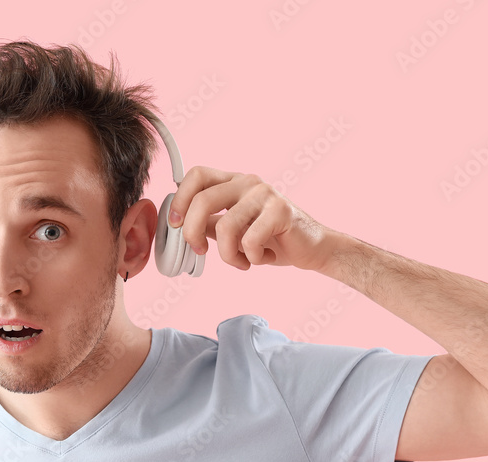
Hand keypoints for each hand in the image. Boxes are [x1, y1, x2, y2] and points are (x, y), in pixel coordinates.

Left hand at [167, 166, 335, 272]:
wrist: (312, 248)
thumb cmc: (271, 240)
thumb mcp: (232, 232)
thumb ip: (208, 224)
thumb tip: (179, 227)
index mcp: (233, 182)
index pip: (196, 175)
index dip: (179, 199)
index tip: (175, 224)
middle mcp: (247, 181)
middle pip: (203, 200)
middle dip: (193, 232)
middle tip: (200, 251)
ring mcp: (264, 193)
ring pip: (225, 227)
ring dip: (228, 255)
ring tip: (241, 260)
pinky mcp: (280, 210)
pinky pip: (249, 241)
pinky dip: (251, 258)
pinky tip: (262, 256)